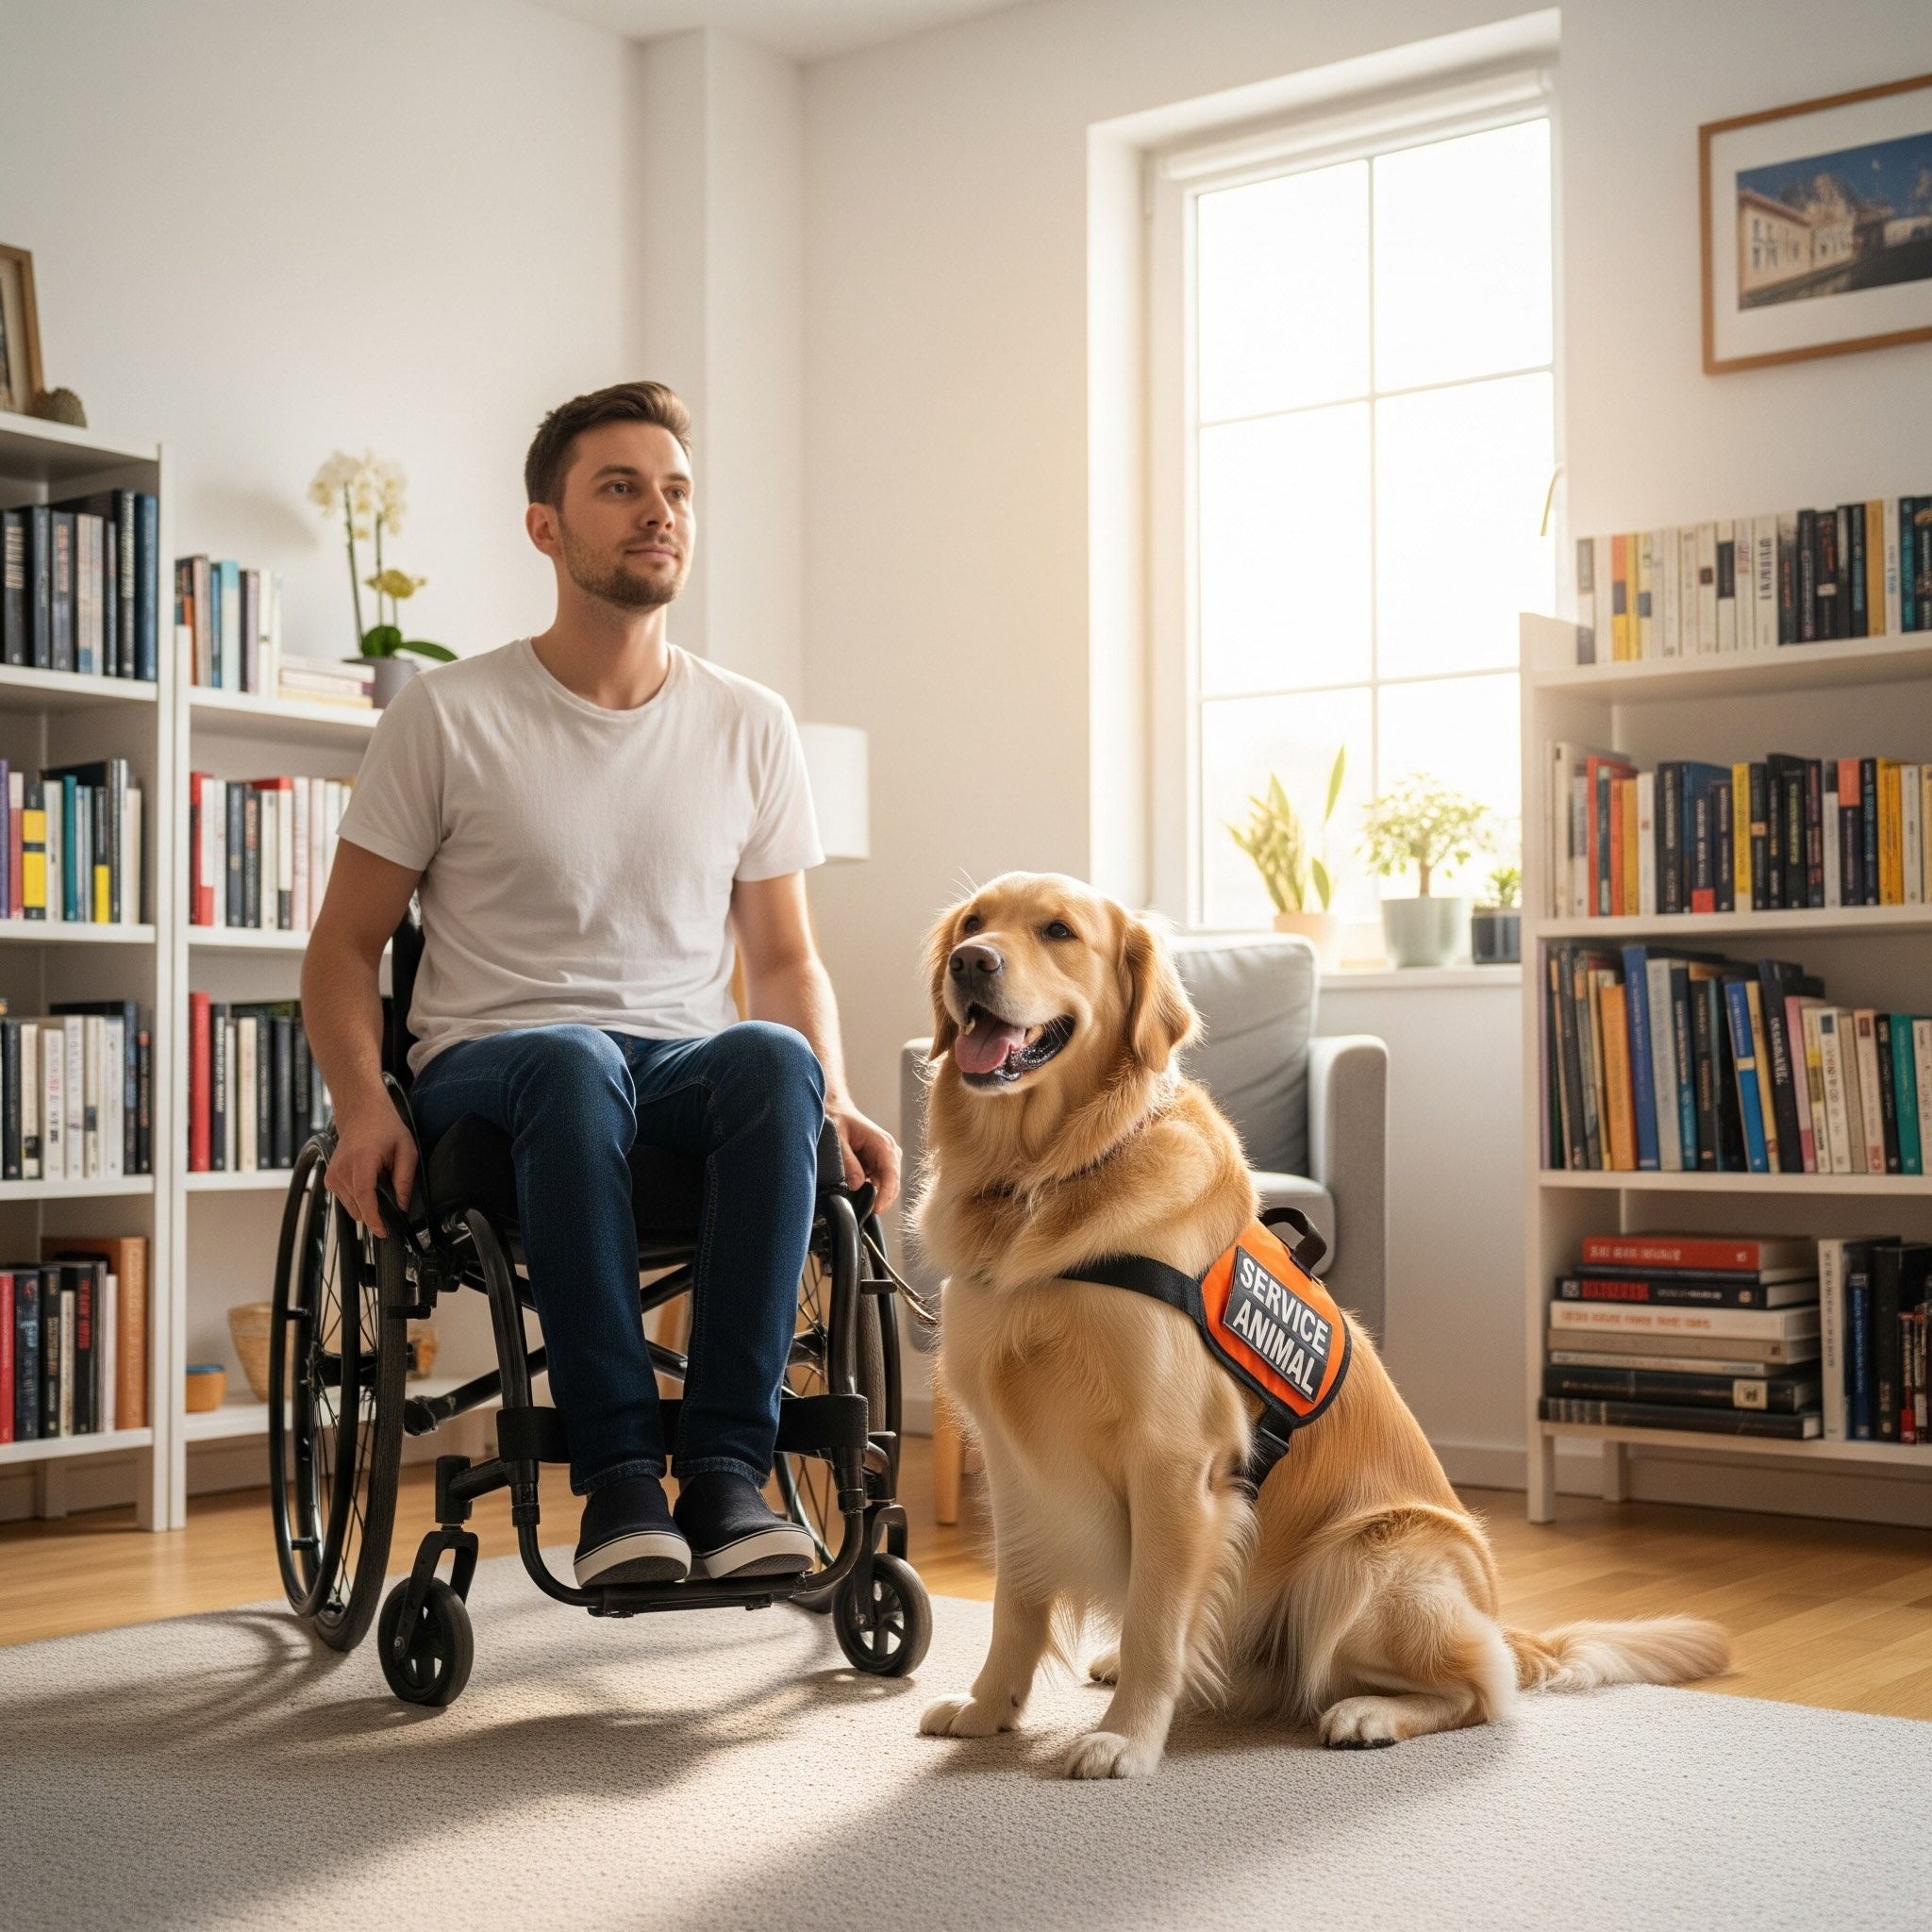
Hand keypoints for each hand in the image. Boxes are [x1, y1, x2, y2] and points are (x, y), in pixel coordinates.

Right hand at [324, 1091, 416, 1236]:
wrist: (362, 1113)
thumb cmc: (385, 1128)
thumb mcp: (406, 1150)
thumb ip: (405, 1180)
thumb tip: (402, 1206)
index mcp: (361, 1161)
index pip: (364, 1197)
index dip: (374, 1218)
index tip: (383, 1232)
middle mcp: (342, 1169)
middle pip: (357, 1207)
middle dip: (375, 1212)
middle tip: (392, 1199)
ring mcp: (332, 1175)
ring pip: (350, 1207)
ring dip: (366, 1205)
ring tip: (379, 1183)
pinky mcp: (329, 1179)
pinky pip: (344, 1199)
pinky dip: (358, 1199)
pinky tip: (368, 1184)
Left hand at [829, 1103, 900, 1210]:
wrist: (838, 1110)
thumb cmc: (838, 1119)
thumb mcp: (838, 1137)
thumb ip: (847, 1161)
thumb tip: (857, 1184)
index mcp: (883, 1143)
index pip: (891, 1174)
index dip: (886, 1194)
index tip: (876, 1209)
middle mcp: (889, 1152)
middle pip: (893, 1183)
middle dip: (882, 1199)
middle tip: (865, 1212)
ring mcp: (886, 1160)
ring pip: (887, 1186)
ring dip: (875, 1195)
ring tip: (857, 1200)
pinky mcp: (879, 1166)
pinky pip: (878, 1184)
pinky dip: (870, 1191)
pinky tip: (857, 1192)